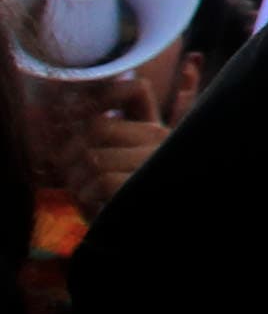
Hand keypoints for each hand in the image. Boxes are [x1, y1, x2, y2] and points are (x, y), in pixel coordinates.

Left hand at [71, 75, 169, 214]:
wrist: (159, 236)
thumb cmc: (139, 199)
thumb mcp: (134, 162)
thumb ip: (128, 131)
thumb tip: (151, 77)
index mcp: (155, 128)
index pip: (135, 90)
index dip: (99, 97)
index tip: (75, 119)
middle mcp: (159, 138)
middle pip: (99, 125)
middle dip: (71, 149)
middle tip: (63, 169)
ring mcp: (154, 160)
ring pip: (95, 156)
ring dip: (76, 180)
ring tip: (80, 193)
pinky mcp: (146, 184)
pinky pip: (102, 180)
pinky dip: (88, 195)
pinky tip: (93, 205)